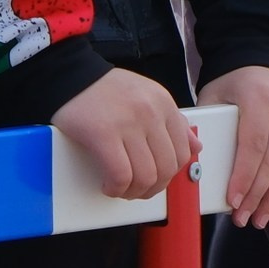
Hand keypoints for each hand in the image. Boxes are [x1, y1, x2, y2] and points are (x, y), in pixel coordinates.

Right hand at [50, 66, 191, 199]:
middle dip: (152, 188)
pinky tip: (108, 185)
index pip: (183, 151)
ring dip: (134, 192)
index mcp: (164, 103)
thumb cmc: (107, 90)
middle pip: (166, 168)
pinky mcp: (103, 134)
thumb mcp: (148, 97)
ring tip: (121, 188)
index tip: (155, 178)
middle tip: (137, 189)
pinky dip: (116, 188)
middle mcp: (150, 112)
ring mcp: (128, 123)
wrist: (72, 75)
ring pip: (146, 176)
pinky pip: (121, 175)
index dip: (170, 174)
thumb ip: (173, 122)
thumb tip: (195, 147)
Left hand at [196, 64, 268, 226]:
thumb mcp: (215, 95)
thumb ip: (206, 126)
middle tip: (244, 217)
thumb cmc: (234, 80)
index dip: (245, 177)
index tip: (235, 201)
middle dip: (257, 194)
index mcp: (258, 95)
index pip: (253, 145)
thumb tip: (196, 162)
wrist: (262, 53)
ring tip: (260, 215)